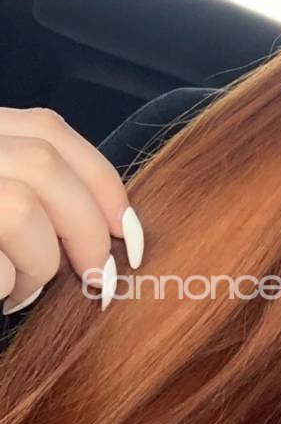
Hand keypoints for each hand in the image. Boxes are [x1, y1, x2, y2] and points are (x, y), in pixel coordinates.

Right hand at [0, 107, 143, 315]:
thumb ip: (31, 189)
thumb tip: (109, 224)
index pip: (49, 130)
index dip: (101, 180)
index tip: (126, 230)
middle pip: (44, 166)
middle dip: (86, 228)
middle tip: (97, 278)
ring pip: (20, 209)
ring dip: (39, 265)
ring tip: (23, 293)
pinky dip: (6, 284)